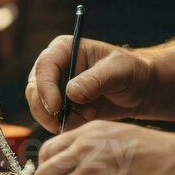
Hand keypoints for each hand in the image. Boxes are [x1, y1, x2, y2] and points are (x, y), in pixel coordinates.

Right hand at [25, 36, 155, 132]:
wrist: (140, 90)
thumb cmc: (131, 71)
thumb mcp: (118, 71)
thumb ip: (95, 80)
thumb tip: (71, 93)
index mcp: (64, 49)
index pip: (44, 67)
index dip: (45, 88)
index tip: (56, 107)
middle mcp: (55, 67)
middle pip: (34, 89)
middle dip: (45, 108)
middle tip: (62, 122)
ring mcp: (56, 88)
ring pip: (40, 107)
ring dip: (57, 119)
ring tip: (86, 117)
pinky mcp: (62, 107)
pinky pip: (52, 120)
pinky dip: (65, 125)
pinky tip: (87, 120)